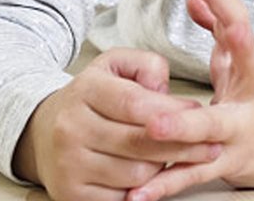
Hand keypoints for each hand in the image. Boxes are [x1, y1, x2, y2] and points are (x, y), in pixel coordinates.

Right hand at [12, 47, 221, 200]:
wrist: (44, 130)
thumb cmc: (94, 95)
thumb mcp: (117, 65)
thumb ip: (148, 66)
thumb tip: (164, 93)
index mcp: (86, 90)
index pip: (136, 103)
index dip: (172, 111)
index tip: (199, 114)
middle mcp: (72, 127)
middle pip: (139, 143)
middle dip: (182, 146)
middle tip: (209, 145)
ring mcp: (68, 164)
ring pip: (135, 174)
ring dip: (163, 168)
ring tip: (176, 156)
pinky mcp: (70, 194)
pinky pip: (120, 198)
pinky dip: (143, 189)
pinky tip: (152, 175)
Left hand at [128, 0, 253, 199]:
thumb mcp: (244, 56)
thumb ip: (218, 24)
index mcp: (253, 65)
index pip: (239, 24)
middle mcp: (250, 97)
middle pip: (232, 80)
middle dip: (218, 50)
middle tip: (185, 45)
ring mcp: (240, 134)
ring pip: (210, 135)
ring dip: (182, 133)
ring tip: (154, 130)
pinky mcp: (228, 164)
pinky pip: (193, 176)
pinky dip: (165, 185)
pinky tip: (138, 193)